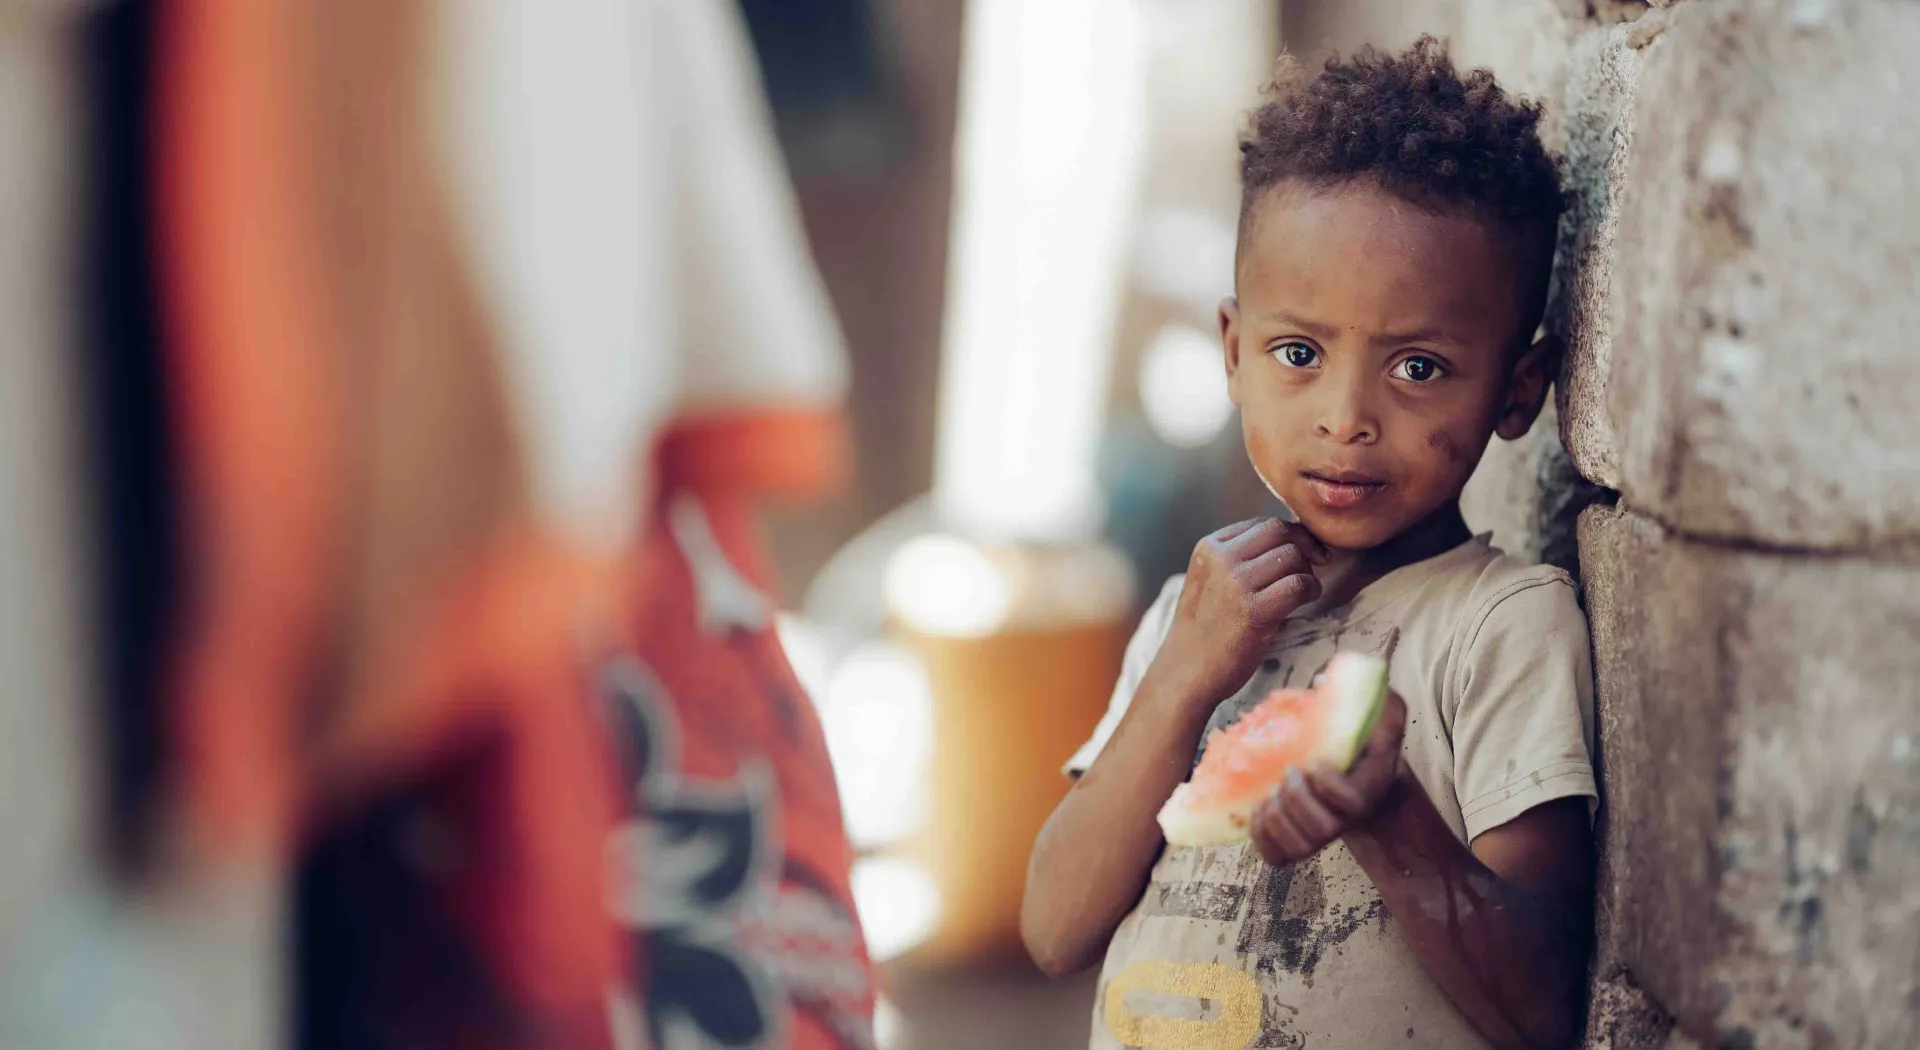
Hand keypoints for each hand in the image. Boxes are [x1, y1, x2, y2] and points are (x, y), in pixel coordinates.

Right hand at [1151, 517, 1329, 707]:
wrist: (1184, 672)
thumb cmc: (1204, 629)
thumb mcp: (1209, 580)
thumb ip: (1238, 557)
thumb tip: (1292, 538)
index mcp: (1209, 547)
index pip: (1262, 524)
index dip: (1291, 534)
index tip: (1306, 550)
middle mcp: (1221, 559)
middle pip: (1280, 532)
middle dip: (1305, 545)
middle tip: (1318, 563)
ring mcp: (1236, 584)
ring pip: (1293, 556)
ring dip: (1308, 571)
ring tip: (1305, 589)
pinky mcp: (1254, 611)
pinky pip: (1299, 584)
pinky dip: (1311, 589)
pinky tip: (1307, 599)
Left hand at [1250, 689, 1407, 866]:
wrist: (1363, 775)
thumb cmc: (1364, 738)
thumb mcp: (1379, 710)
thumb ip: (1367, 692)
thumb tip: (1322, 676)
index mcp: (1368, 784)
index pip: (1352, 802)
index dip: (1328, 786)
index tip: (1314, 762)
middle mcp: (1346, 817)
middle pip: (1322, 830)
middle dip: (1296, 801)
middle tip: (1287, 774)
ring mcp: (1321, 833)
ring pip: (1298, 847)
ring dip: (1276, 819)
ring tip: (1268, 792)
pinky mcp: (1298, 842)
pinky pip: (1276, 857)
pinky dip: (1260, 836)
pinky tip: (1256, 808)